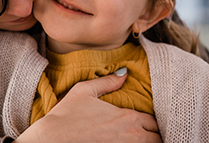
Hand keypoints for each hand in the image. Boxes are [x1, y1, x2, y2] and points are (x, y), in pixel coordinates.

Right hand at [16, 70, 160, 142]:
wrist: (50, 140)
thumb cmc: (66, 116)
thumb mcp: (84, 91)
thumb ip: (108, 82)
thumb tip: (124, 73)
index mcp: (127, 117)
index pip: (155, 122)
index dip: (153, 123)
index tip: (147, 124)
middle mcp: (132, 136)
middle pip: (158, 139)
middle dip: (154, 136)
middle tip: (147, 134)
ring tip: (139, 140)